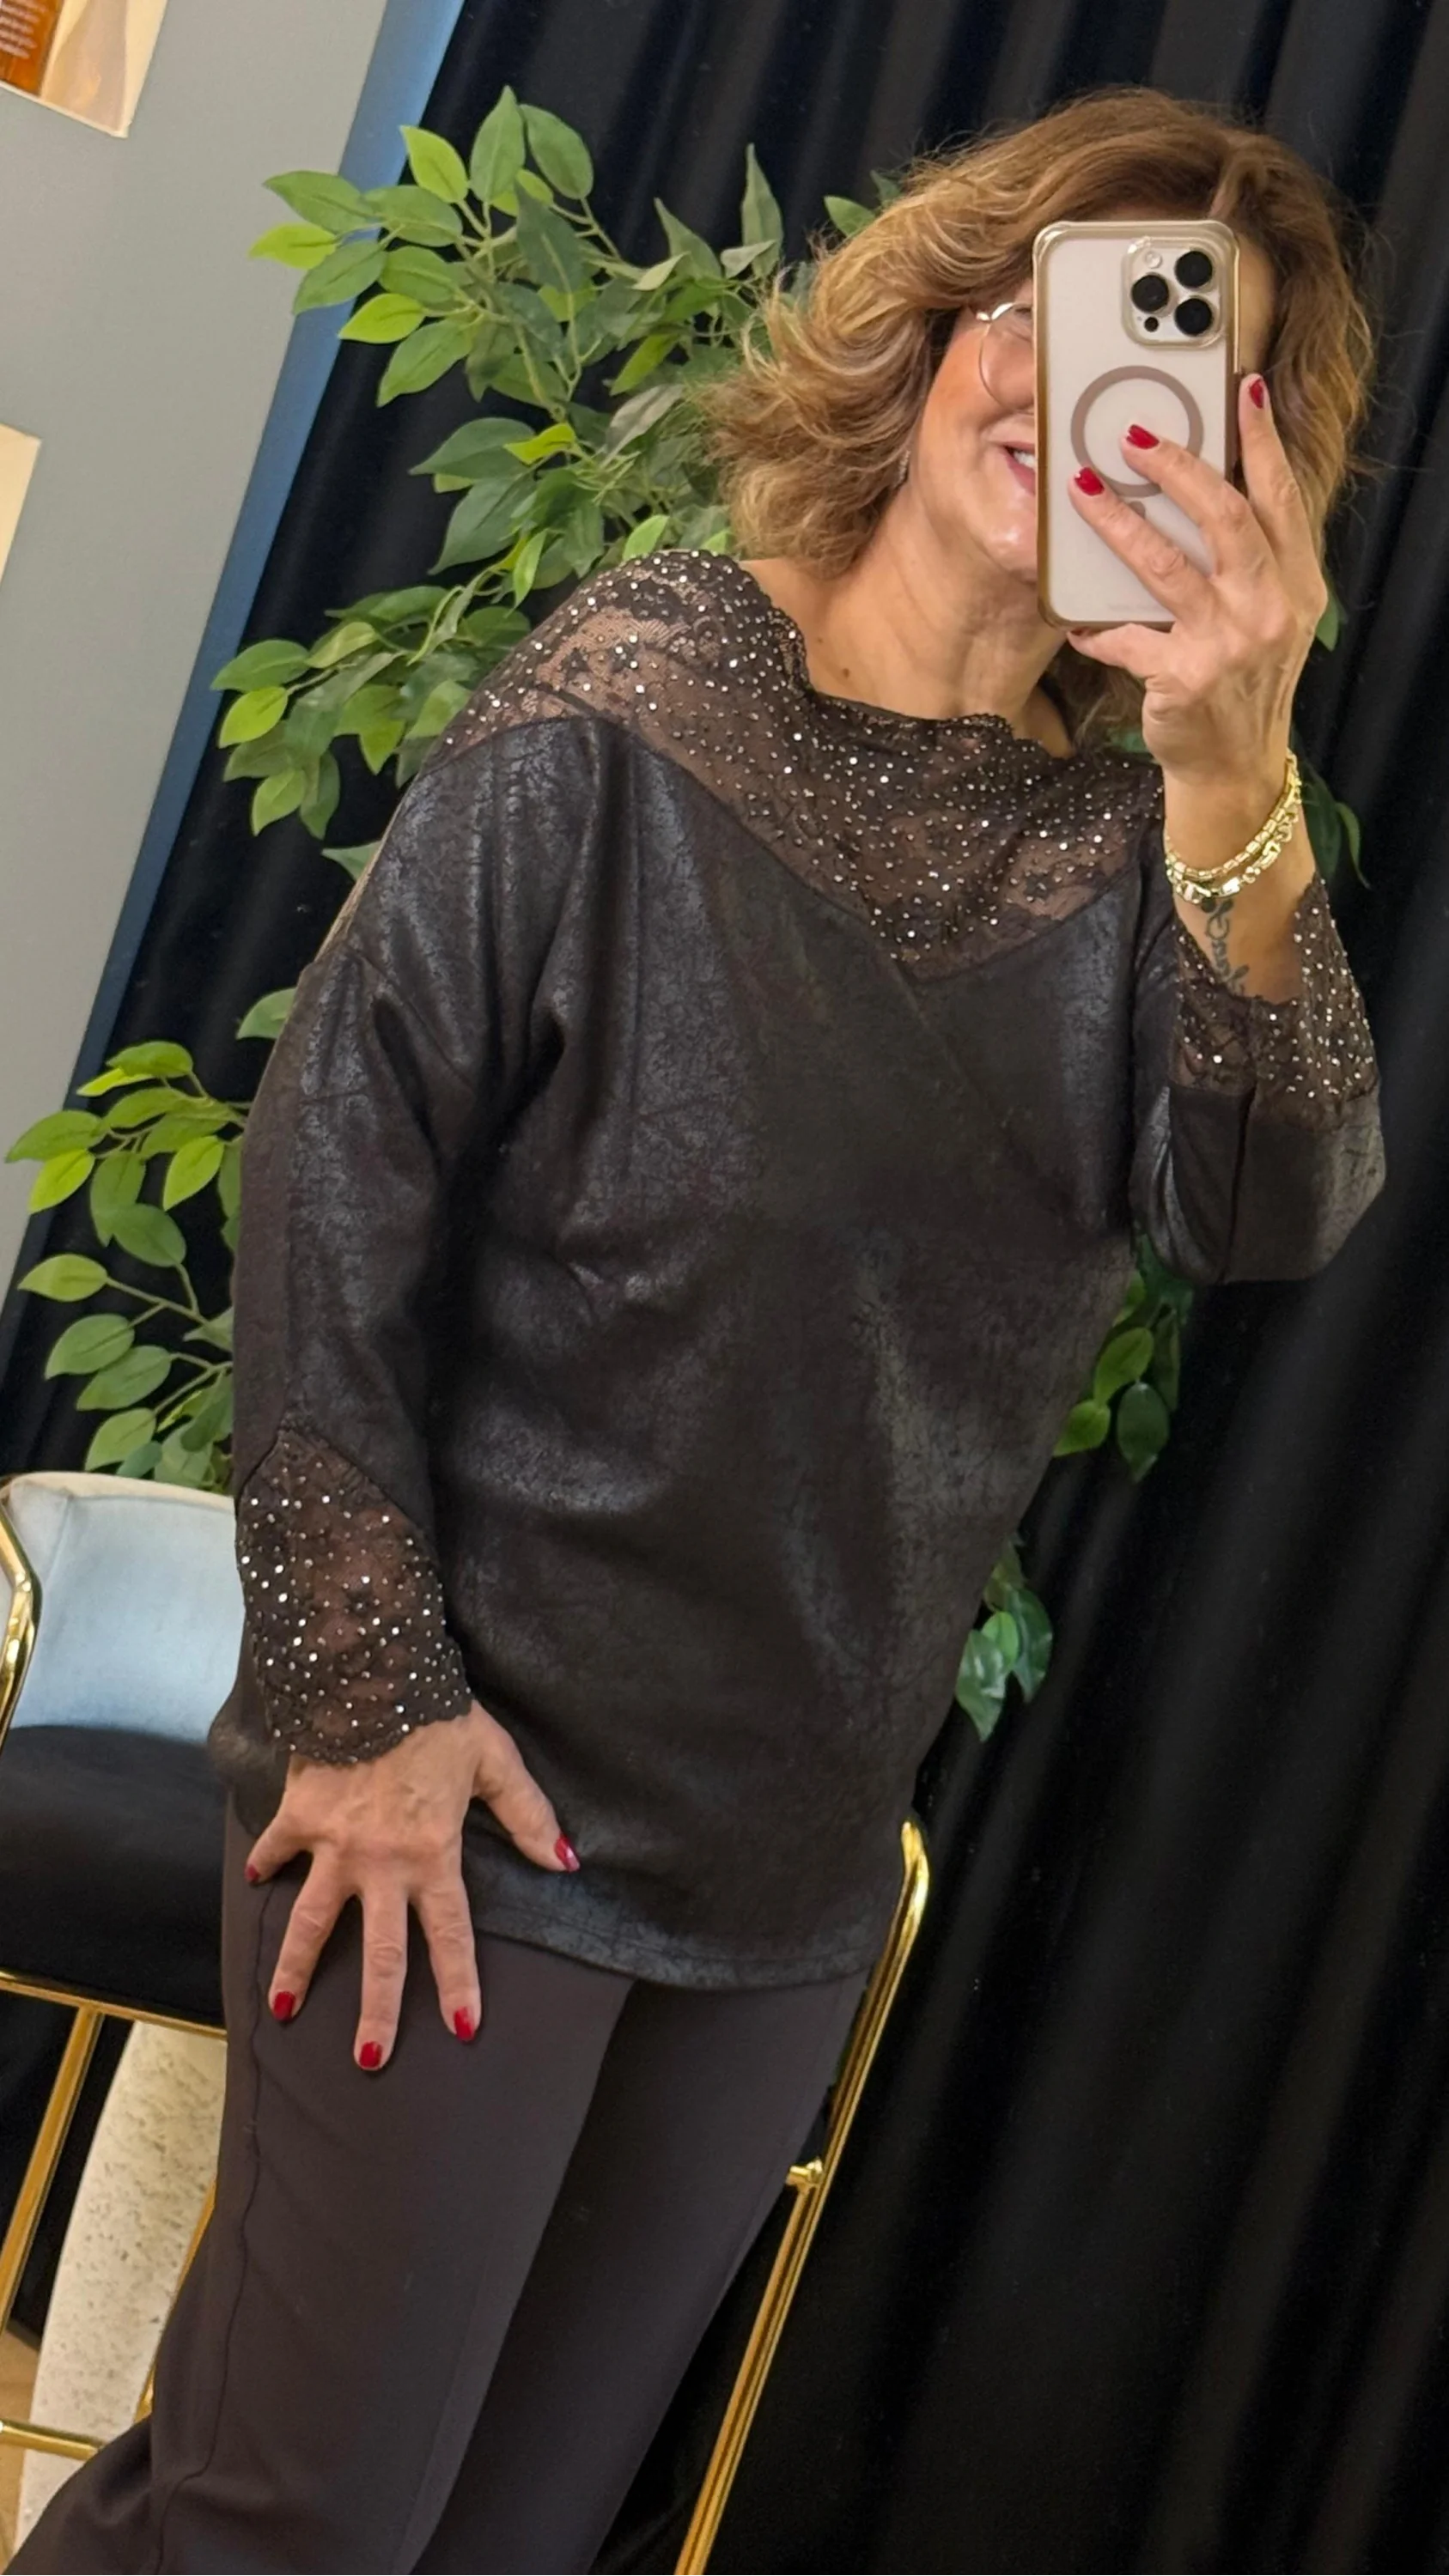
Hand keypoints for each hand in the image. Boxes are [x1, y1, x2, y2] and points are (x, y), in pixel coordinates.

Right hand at [245, 1700, 578, 2068]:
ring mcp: (333, 1845)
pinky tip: (255, 1882)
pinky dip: (265, 1864)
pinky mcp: (299, 1817)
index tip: (463, 2028)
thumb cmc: (439, 1716)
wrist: (371, 1676)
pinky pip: (277, 1850)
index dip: (459, 1983)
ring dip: (296, 1969)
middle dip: (377, 2012)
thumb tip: (566, 1860)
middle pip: (381, 1953)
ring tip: (282, 2010)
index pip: (450, 1934)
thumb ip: (528, 1815)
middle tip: (369, 2062)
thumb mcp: (494, 1761)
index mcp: (433, 1854)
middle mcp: (381, 1863)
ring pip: (313, 1923)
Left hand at [1063, 374, 1328, 790]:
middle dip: (1178, 468)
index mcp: (1296, 583)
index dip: (1261, 442)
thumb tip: (1207, 487)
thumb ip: (1253, 560)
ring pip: (1166, 566)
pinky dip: (1096, 627)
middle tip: (1134, 436)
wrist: (1234, 762)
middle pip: (1226, 517)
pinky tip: (1073, 619)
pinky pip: (1127, 639)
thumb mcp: (1269, 616)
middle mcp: (1268, 608)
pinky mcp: (1183, 678)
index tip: (1242, 390)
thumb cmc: (1244, 680)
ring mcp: (1227, 644)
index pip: (1281, 497)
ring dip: (1119, 524)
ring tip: (1083, 491)